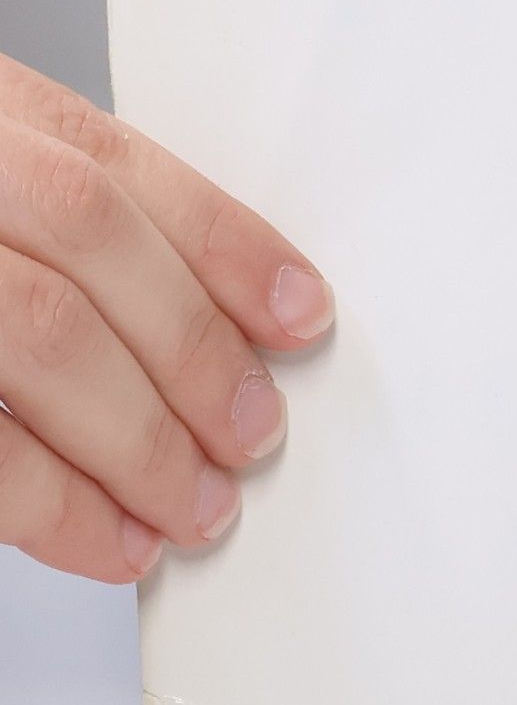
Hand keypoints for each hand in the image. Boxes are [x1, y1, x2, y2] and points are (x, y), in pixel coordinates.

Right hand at [0, 54, 332, 583]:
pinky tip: (102, 542)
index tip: (302, 314)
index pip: (107, 162)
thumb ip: (45, 220)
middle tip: (251, 438)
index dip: (221, 242)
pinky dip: (43, 501)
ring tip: (194, 510)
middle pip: (78, 242)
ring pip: (26, 335)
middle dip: (188, 352)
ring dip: (133, 440)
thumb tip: (228, 317)